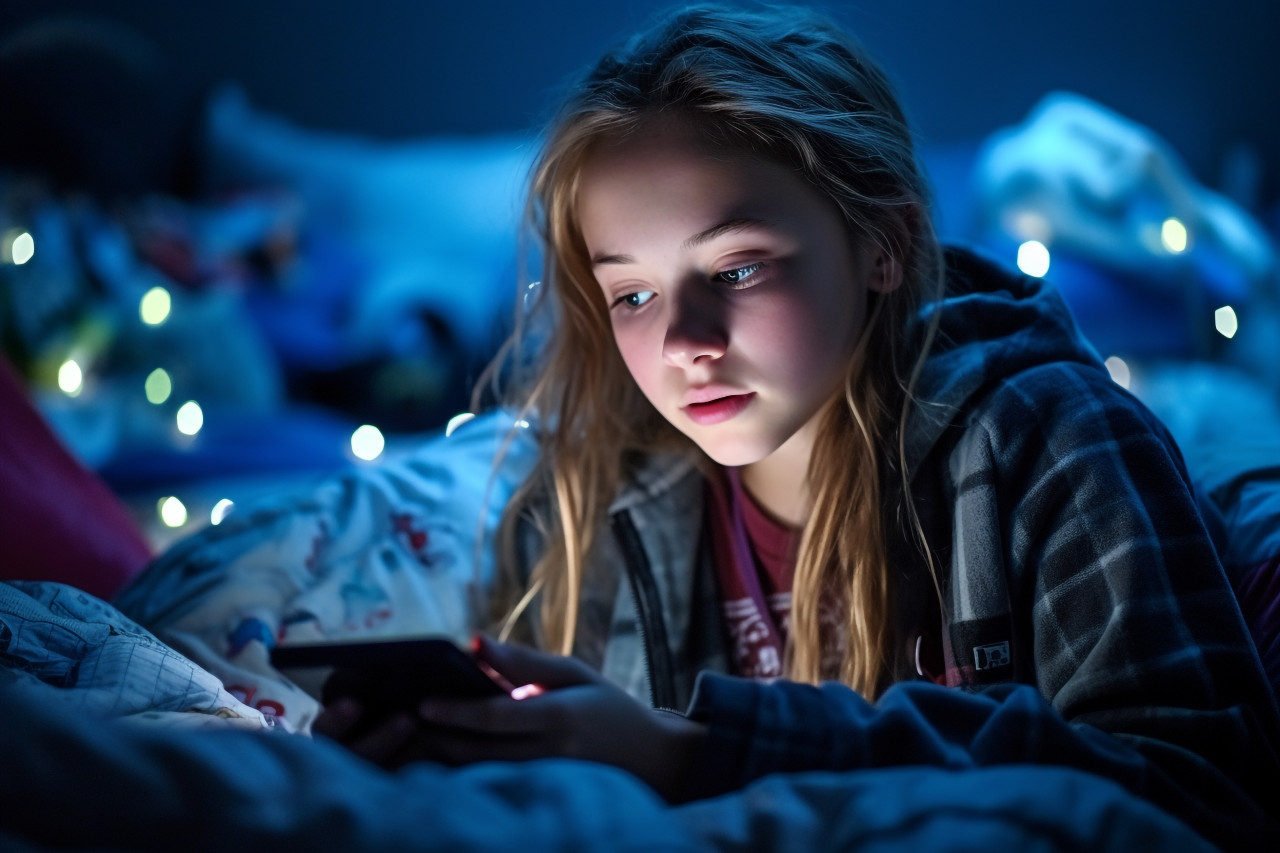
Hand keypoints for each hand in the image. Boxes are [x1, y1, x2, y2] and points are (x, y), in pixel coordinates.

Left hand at [316, 637, 705, 801]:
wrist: (653, 762)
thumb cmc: (608, 709)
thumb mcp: (574, 674)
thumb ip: (524, 662)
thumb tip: (473, 644)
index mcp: (559, 719)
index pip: (497, 717)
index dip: (456, 711)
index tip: (420, 702)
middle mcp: (549, 756)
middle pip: (477, 752)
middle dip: (431, 739)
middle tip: (390, 724)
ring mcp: (544, 782)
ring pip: (477, 775)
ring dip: (436, 762)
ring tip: (398, 743)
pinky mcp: (539, 796)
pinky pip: (489, 786)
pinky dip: (456, 777)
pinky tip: (428, 764)